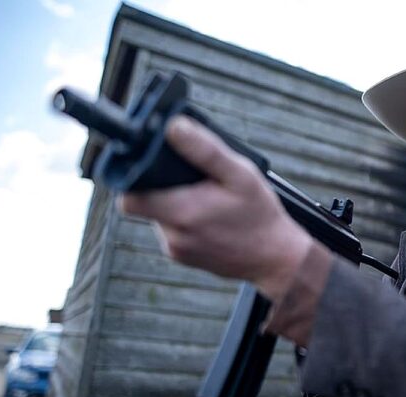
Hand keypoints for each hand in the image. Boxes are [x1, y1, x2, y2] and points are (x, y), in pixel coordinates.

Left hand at [120, 115, 312, 299]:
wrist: (276, 259)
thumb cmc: (260, 215)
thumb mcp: (240, 174)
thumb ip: (205, 150)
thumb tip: (173, 126)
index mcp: (181, 212)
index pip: (129, 196)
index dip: (133, 177)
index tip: (150, 165)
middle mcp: (172, 235)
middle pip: (144, 202)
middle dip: (161, 186)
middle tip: (190, 178)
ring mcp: (177, 250)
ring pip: (159, 216)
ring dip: (175, 203)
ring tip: (207, 198)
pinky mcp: (183, 258)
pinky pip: (172, 231)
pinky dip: (185, 220)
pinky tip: (210, 216)